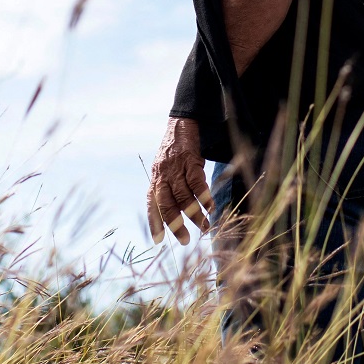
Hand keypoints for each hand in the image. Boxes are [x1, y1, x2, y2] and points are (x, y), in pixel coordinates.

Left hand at [146, 117, 212, 243]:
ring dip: (194, 214)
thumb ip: (169, 188)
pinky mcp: (189, 160)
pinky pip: (196, 183)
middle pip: (166, 205)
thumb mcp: (166, 169)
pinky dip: (204, 197)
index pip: (152, 205)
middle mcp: (162, 175)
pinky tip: (210, 208)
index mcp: (155, 179)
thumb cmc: (175, 149)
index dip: (154, 223)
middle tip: (186, 240)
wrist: (182, 122)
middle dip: (175, 224)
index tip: (158, 241)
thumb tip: (178, 213)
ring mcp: (175, 168)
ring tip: (204, 227)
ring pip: (183, 196)